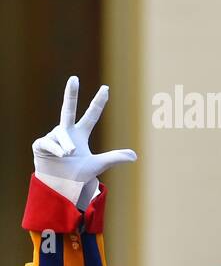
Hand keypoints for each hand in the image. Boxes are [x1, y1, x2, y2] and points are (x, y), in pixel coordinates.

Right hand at [32, 76, 136, 208]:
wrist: (62, 187)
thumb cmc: (78, 175)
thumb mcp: (98, 165)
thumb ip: (114, 158)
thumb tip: (134, 156)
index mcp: (80, 134)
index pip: (91, 115)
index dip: (98, 102)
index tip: (106, 88)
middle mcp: (66, 132)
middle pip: (68, 108)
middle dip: (70, 93)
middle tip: (74, 78)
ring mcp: (52, 136)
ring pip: (61, 136)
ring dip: (67, 147)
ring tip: (69, 156)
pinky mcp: (40, 144)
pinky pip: (49, 142)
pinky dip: (56, 150)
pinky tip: (59, 156)